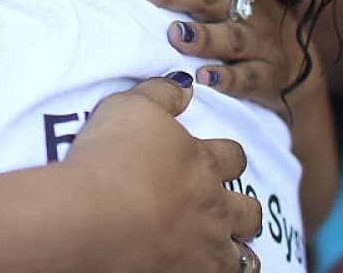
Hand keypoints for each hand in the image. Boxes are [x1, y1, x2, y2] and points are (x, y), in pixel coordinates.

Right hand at [62, 75, 261, 271]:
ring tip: (224, 252)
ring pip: (244, 258)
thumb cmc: (112, 156)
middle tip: (226, 210)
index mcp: (202, 163)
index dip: (228, 158)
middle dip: (243, 211)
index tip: (217, 159)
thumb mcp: (131, 106)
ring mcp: (203, 249)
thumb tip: (185, 89)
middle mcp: (212, 208)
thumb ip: (161, 93)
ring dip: (238, 253)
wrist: (93, 216)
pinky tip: (195, 271)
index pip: (233, 157)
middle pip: (249, 212)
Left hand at [114, 0, 304, 113]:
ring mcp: (262, 41)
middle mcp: (249, 5)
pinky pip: (249, 77)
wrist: (297, 66)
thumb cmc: (238, 22)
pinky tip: (205, 78)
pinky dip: (228, 79)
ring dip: (203, 36)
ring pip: (232, 36)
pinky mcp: (270, 75)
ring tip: (176, 35)